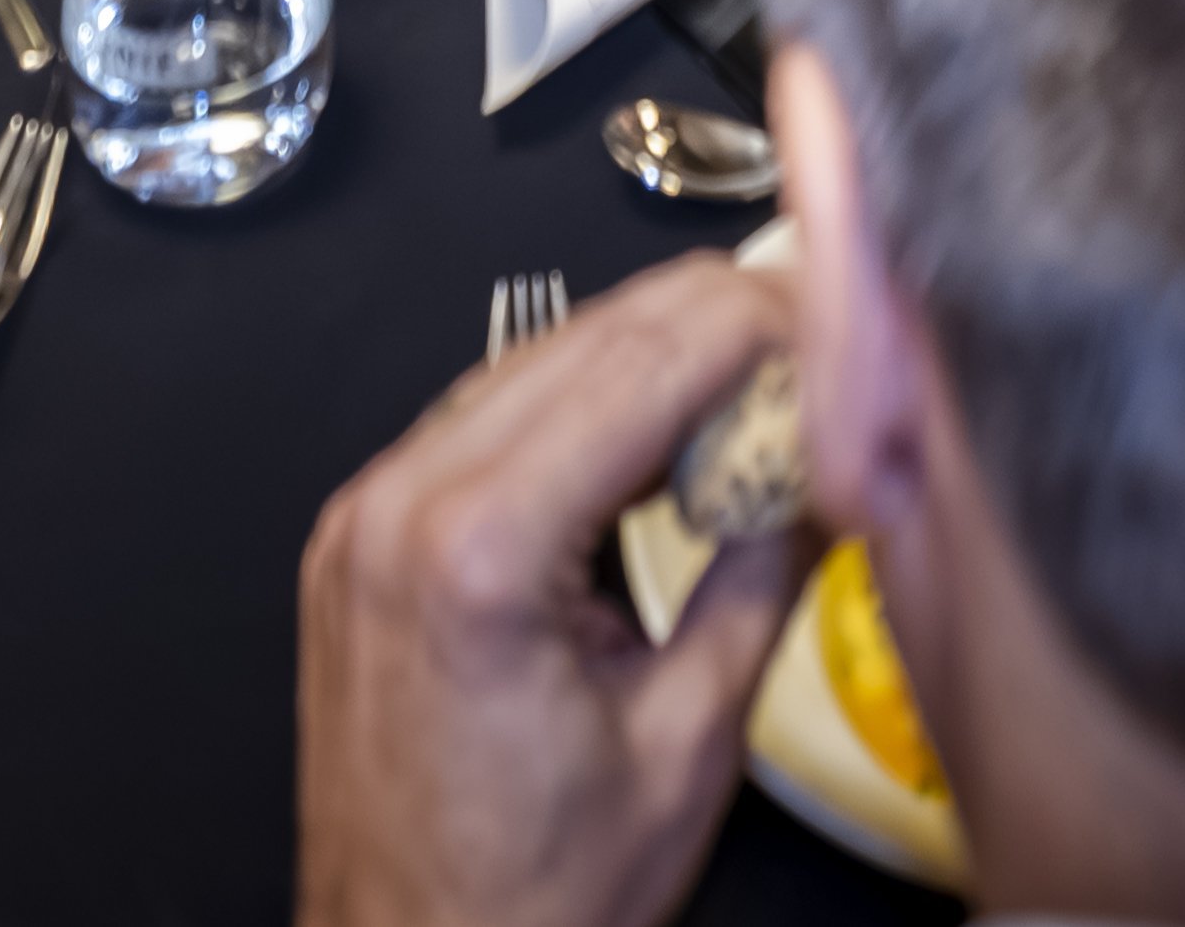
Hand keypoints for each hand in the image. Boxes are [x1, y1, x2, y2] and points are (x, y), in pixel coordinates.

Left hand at [297, 257, 799, 926]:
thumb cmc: (525, 898)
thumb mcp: (687, 741)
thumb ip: (760, 582)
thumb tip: (822, 478)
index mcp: (479, 552)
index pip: (643, 366)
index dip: (751, 325)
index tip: (825, 316)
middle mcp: (399, 511)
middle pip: (581, 342)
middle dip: (703, 325)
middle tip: (801, 338)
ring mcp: (363, 523)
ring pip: (524, 368)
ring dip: (637, 358)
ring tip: (744, 381)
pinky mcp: (358, 545)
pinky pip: (474, 428)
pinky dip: (567, 411)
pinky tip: (643, 433)